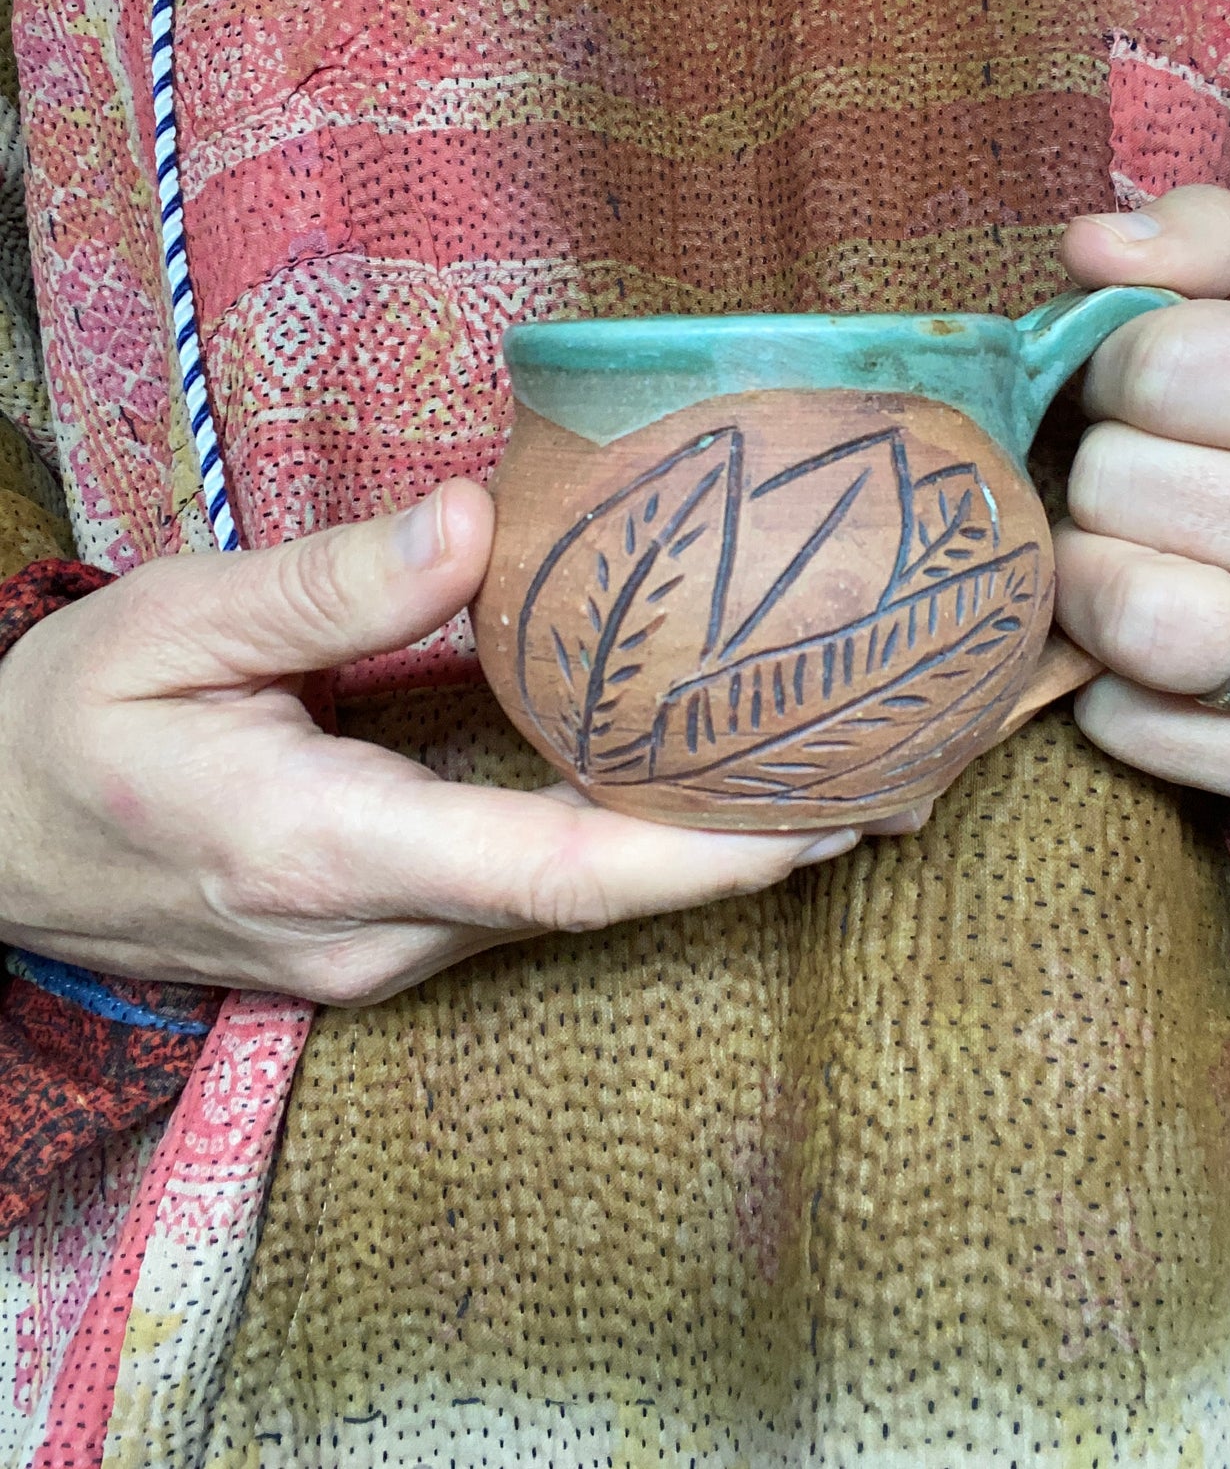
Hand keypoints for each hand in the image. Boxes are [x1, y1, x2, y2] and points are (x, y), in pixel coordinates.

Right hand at [0, 482, 920, 1004]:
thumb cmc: (70, 728)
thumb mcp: (174, 624)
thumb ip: (329, 583)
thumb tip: (471, 523)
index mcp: (320, 847)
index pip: (551, 871)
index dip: (699, 853)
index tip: (825, 812)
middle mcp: (372, 930)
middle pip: (594, 900)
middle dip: (746, 851)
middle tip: (898, 775)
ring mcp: (383, 954)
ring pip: (573, 908)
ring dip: (704, 852)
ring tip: (838, 772)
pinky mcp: (391, 939)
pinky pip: (535, 897)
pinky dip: (634, 849)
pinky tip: (704, 793)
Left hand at [1053, 186, 1229, 802]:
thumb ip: (1210, 242)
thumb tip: (1087, 248)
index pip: (1173, 366)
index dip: (1122, 365)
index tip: (1148, 384)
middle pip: (1123, 486)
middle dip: (1106, 465)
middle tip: (1148, 471)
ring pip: (1126, 616)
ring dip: (1092, 573)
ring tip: (1136, 548)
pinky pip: (1123, 724)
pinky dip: (1112, 679)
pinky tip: (1169, 629)